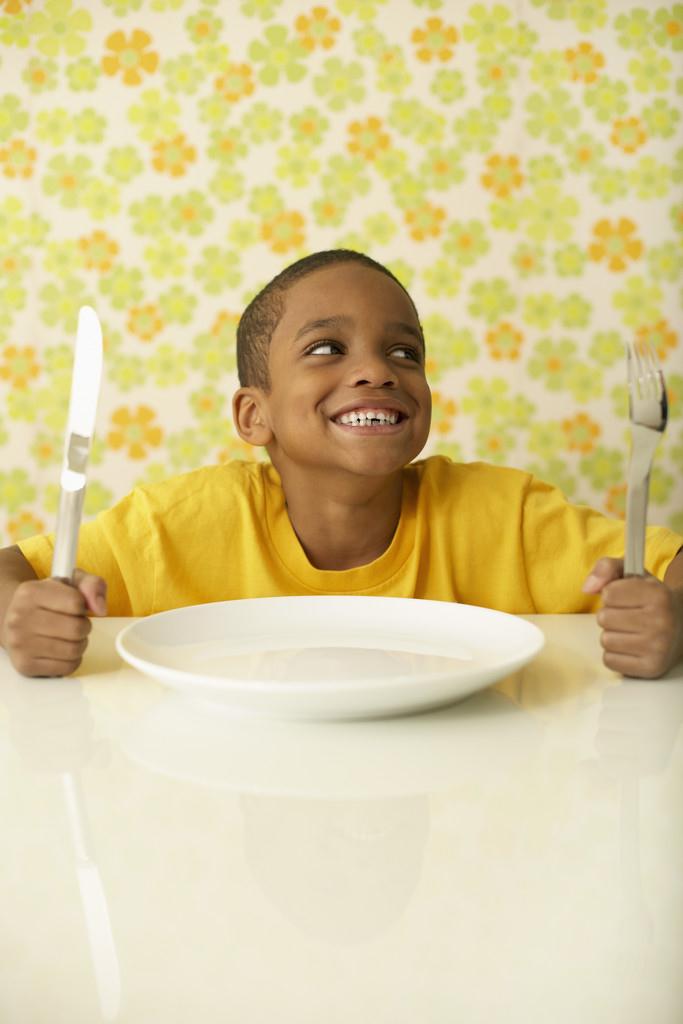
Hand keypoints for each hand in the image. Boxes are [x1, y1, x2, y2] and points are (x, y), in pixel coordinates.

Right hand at [1, 570, 106, 677]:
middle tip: (75, 623)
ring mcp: (20, 644)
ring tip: (70, 636)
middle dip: (84, 626)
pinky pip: (67, 668)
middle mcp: (20, 618)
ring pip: (73, 650)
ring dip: (80, 644)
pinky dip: (72, 660)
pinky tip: (62, 650)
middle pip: (76, 629)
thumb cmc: (48, 600)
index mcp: (31, 592)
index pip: (76, 603)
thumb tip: (101, 609)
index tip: (75, 606)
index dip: (83, 606)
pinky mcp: (25, 665)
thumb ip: (92, 586)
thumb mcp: (71, 582)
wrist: (15, 619)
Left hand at [582, 557, 682, 678]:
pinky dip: (615, 654)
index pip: (608, 593)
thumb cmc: (650, 599)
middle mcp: (661, 622)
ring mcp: (658, 648)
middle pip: (604, 618)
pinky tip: (631, 646)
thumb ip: (606, 568)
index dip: (612, 594)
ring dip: (612, 635)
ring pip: (605, 640)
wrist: (680, 626)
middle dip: (611, 615)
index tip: (628, 597)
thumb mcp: (632, 574)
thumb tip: (587, 588)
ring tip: (630, 631)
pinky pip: (609, 660)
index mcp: (658, 595)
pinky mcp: (650, 668)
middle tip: (628, 616)